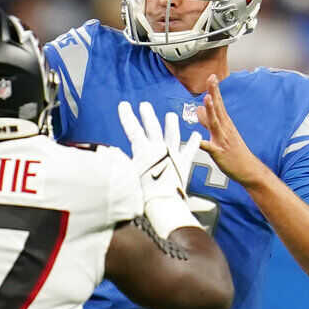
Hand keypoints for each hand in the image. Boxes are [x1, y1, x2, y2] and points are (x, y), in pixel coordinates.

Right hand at [118, 101, 202, 237]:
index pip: (133, 129)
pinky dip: (193, 143)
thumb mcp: (128, 174)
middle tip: (145, 105)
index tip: (124, 105)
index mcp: (143, 150)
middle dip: (147, 115)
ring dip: (171, 124)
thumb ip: (122, 163)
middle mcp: (158, 149)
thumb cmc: (142, 192)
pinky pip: (190, 151)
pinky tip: (196, 134)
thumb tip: (112, 155)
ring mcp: (172, 155)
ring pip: (173, 135)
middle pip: (152, 127)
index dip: (127, 116)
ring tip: (171, 115)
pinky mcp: (183, 164)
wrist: (163, 203)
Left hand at [196, 74, 265, 186]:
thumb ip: (207, 121)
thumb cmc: (233, 151)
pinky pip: (211, 148)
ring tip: (207, 99)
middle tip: (211, 78)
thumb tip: (198, 108)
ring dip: (211, 112)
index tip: (212, 76)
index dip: (215, 90)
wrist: (248, 170)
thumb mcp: (221, 133)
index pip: (219, 103)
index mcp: (225, 123)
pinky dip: (204, 144)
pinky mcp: (220, 154)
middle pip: (218, 108)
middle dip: (214, 93)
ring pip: (216, 124)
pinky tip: (198, 140)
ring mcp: (223, 140)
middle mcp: (225, 129)